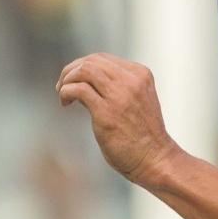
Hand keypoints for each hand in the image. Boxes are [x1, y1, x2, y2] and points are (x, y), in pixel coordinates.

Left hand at [56, 53, 180, 187]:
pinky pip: (78, 89)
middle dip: (70, 70)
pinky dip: (66, 92)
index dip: (81, 66)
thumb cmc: (143, 136)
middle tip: (62, 86)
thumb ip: (118, 87)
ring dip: (67, 79)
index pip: (102, 58)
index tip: (72, 80)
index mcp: (140, 75)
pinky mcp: (107, 112)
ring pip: (84, 70)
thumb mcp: (137, 101)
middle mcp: (131, 81)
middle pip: (91, 60)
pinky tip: (65, 103)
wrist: (155, 160)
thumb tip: (82, 82)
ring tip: (62, 94)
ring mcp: (120, 96)